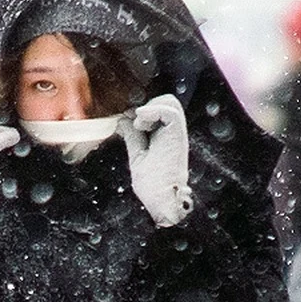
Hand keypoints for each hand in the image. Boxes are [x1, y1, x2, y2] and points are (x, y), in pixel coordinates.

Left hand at [118, 94, 192, 226]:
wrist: (162, 201)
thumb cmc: (152, 186)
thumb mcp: (137, 156)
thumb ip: (133, 138)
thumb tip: (123, 121)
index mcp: (165, 136)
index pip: (159, 108)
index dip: (142, 110)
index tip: (127, 124)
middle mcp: (173, 132)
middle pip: (167, 100)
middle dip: (148, 106)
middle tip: (136, 125)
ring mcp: (176, 133)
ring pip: (170, 101)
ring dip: (150, 109)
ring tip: (139, 126)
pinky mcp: (177, 136)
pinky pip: (170, 111)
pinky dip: (152, 111)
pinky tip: (140, 123)